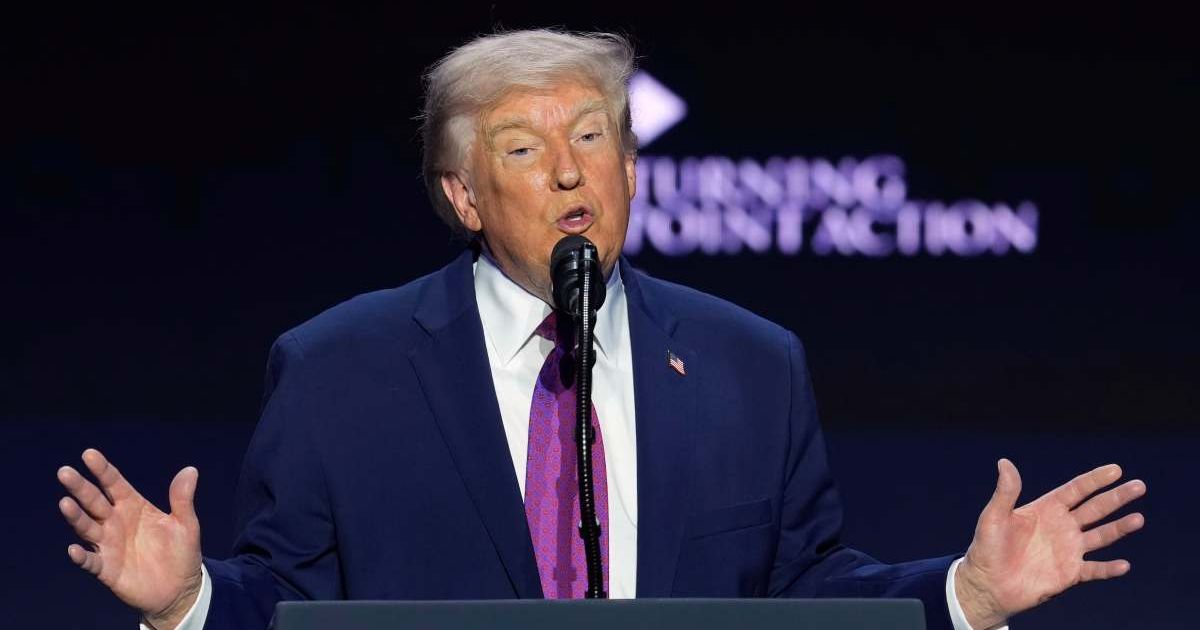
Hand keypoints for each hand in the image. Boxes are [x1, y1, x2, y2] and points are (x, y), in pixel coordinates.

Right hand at [57, 449, 203, 629]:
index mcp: (134, 506)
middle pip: (95, 501)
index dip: (102, 469)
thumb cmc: (181, 551)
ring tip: (65, 503)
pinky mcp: (106, 568)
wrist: (179, 588)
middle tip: (65, 472)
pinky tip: (74, 549)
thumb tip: (191, 470)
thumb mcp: (186, 523)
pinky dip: (82, 556)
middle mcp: (116, 522)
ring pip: (87, 527)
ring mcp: (109, 544)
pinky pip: (91, 561)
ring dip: (76, 516)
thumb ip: (182, 499)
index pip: (114, 483)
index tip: (89, 454)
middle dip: (80, 487)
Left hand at [956, 459, 1145, 628]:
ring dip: (1120, 528)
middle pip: (1095, 509)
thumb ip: (1005, 492)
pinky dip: (1109, 568)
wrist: (987, 584)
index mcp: (1046, 509)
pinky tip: (1123, 565)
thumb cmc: (987, 548)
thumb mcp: (994, 517)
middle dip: (1117, 497)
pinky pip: (1094, 569)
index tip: (1116, 469)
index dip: (1095, 480)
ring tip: (1138, 519)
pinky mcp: (1070, 573)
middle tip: (1139, 486)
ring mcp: (1068, 549)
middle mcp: (1062, 526)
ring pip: (1101, 536)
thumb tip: (1004, 462)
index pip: (1076, 490)